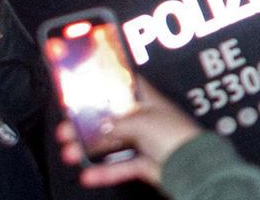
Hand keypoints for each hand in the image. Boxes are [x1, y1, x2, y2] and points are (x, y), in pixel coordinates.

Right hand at [55, 78, 205, 188]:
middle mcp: (145, 120)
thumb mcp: (142, 122)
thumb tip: (101, 126)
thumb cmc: (176, 135)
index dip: (107, 86)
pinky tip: (87, 174)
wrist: (192, 167)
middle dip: (86, 124)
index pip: (125, 88)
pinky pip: (118, 167)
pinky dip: (103, 171)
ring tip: (69, 151)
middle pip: (110, 119)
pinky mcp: (143, 164)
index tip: (86, 87)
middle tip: (67, 127)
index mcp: (148, 101)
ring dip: (88, 149)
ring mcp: (143, 142)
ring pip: (110, 144)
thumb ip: (118, 123)